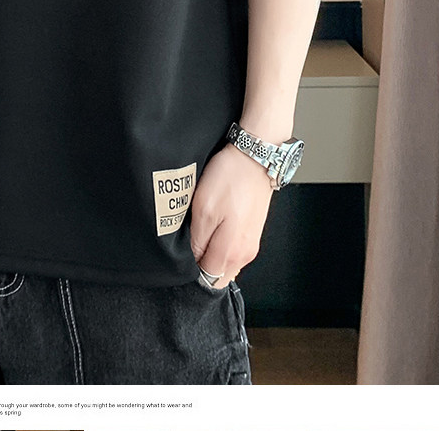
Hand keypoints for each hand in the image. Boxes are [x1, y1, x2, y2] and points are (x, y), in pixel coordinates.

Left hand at [189, 141, 273, 285]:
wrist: (255, 158)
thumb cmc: (230, 179)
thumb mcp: (203, 209)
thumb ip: (198, 242)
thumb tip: (193, 262)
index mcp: (231, 253)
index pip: (206, 280)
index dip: (190, 269)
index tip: (182, 252)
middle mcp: (244, 255)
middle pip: (217, 275)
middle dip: (202, 265)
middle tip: (190, 240)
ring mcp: (250, 244)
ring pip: (225, 263)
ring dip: (211, 253)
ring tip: (202, 229)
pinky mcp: (252, 233)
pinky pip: (232, 250)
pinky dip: (221, 244)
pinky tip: (215, 224)